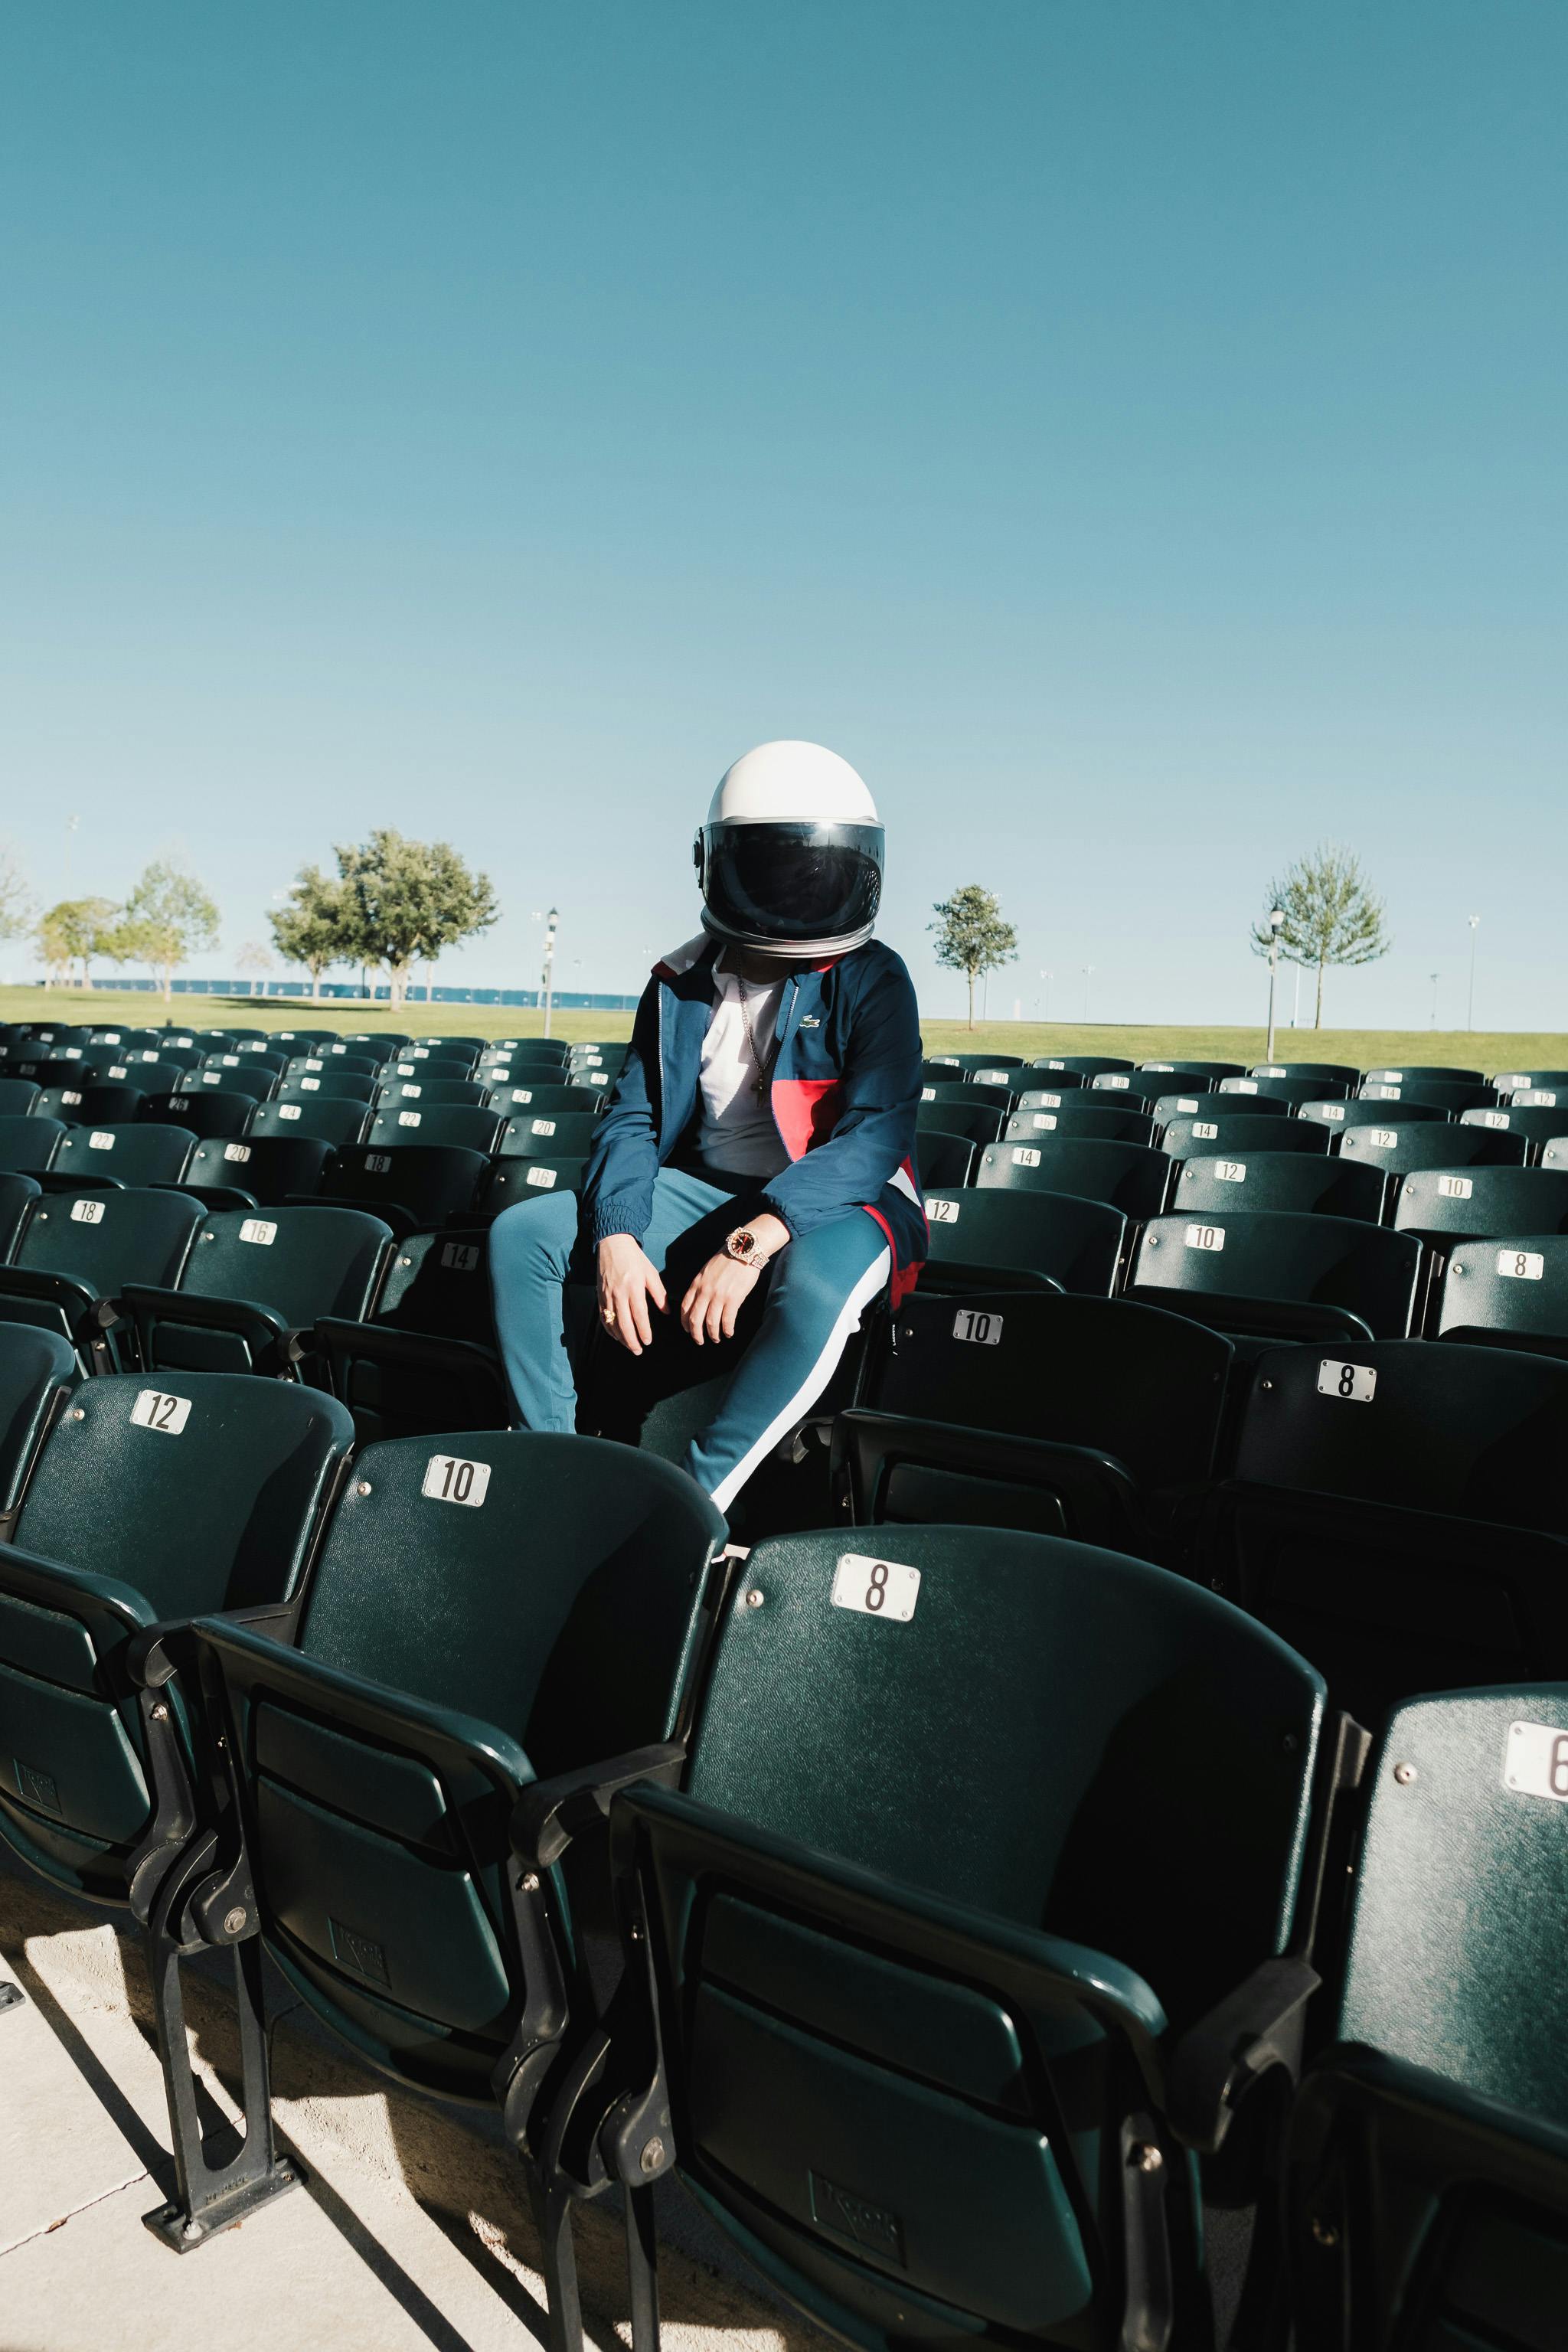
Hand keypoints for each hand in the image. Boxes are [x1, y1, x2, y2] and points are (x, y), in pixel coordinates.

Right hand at [596, 1234, 667, 1354]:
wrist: (612, 1244)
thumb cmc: (635, 1258)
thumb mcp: (651, 1273)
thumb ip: (659, 1294)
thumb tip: (667, 1312)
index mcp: (634, 1287)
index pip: (639, 1315)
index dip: (643, 1331)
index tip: (648, 1341)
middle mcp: (619, 1293)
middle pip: (624, 1323)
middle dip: (631, 1340)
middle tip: (638, 1351)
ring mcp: (607, 1295)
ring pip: (612, 1322)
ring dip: (620, 1338)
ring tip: (629, 1346)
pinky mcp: (599, 1295)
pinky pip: (603, 1317)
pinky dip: (609, 1329)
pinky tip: (616, 1336)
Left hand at [680, 1252, 760, 1345]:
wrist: (743, 1250)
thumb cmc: (727, 1259)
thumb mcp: (706, 1270)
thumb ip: (701, 1285)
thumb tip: (699, 1300)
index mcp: (697, 1283)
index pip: (685, 1307)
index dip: (685, 1322)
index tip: (687, 1330)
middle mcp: (705, 1291)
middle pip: (695, 1319)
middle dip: (696, 1334)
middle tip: (700, 1341)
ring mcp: (719, 1295)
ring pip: (711, 1322)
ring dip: (713, 1334)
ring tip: (716, 1339)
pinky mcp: (734, 1298)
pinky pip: (727, 1320)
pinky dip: (727, 1330)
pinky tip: (729, 1333)